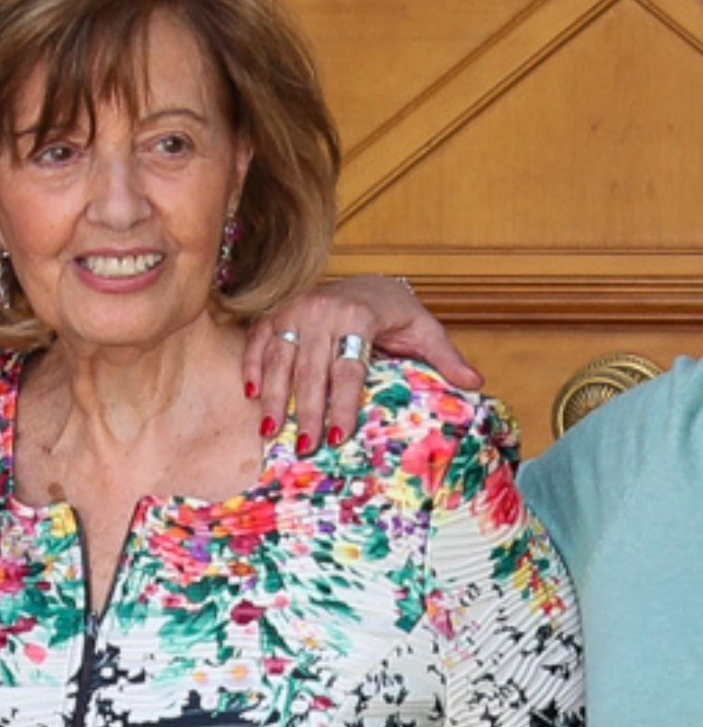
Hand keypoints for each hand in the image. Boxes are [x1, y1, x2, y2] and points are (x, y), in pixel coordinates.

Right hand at [243, 275, 480, 451]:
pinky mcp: (274, 314)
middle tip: (304, 446)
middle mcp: (321, 311)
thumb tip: (475, 384)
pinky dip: (251, 368)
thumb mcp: (425, 329)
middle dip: (306, 411)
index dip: (342, 405)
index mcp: (358, 316)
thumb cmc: (396, 311)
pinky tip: (251, 396)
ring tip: (271, 430)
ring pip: (278, 359)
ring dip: (273, 397)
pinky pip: (256, 343)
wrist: (365, 280)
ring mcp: (293, 311)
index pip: (347, 369)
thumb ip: (445, 357)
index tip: (337, 437)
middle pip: (310, 371)